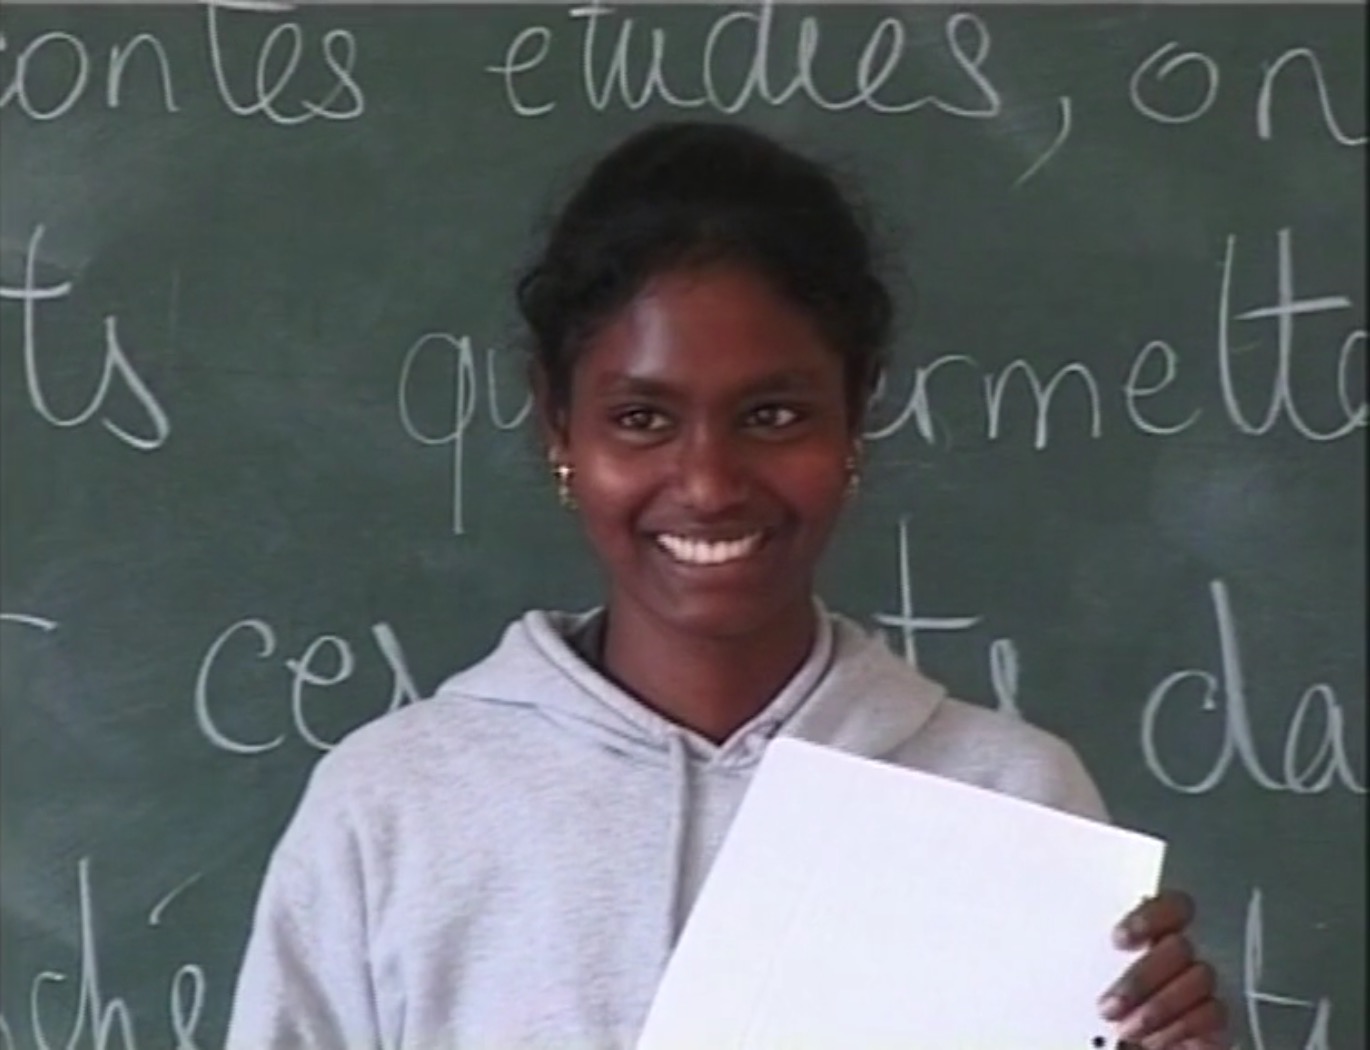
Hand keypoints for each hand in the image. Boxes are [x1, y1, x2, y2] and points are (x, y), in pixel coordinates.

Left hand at [1097, 890, 1228, 1049]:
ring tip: (1127, 1030)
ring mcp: (1201, 988)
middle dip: (1142, 979)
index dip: (1150, 917)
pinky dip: (1183, 1029)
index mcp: (1150, 935)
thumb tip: (1068, 950)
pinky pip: (1213, 1015)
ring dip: (1159, 1008)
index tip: (1119, 940)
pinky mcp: (1216, 1022)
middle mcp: (1180, 957)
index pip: (1170, 906)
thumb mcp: (1085, 977)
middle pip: (1179, 947)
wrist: (1119, 1045)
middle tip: (1110, 1006)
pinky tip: (1156, 1040)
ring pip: (1200, 979)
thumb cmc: (1100, 1011)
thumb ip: (1091, 961)